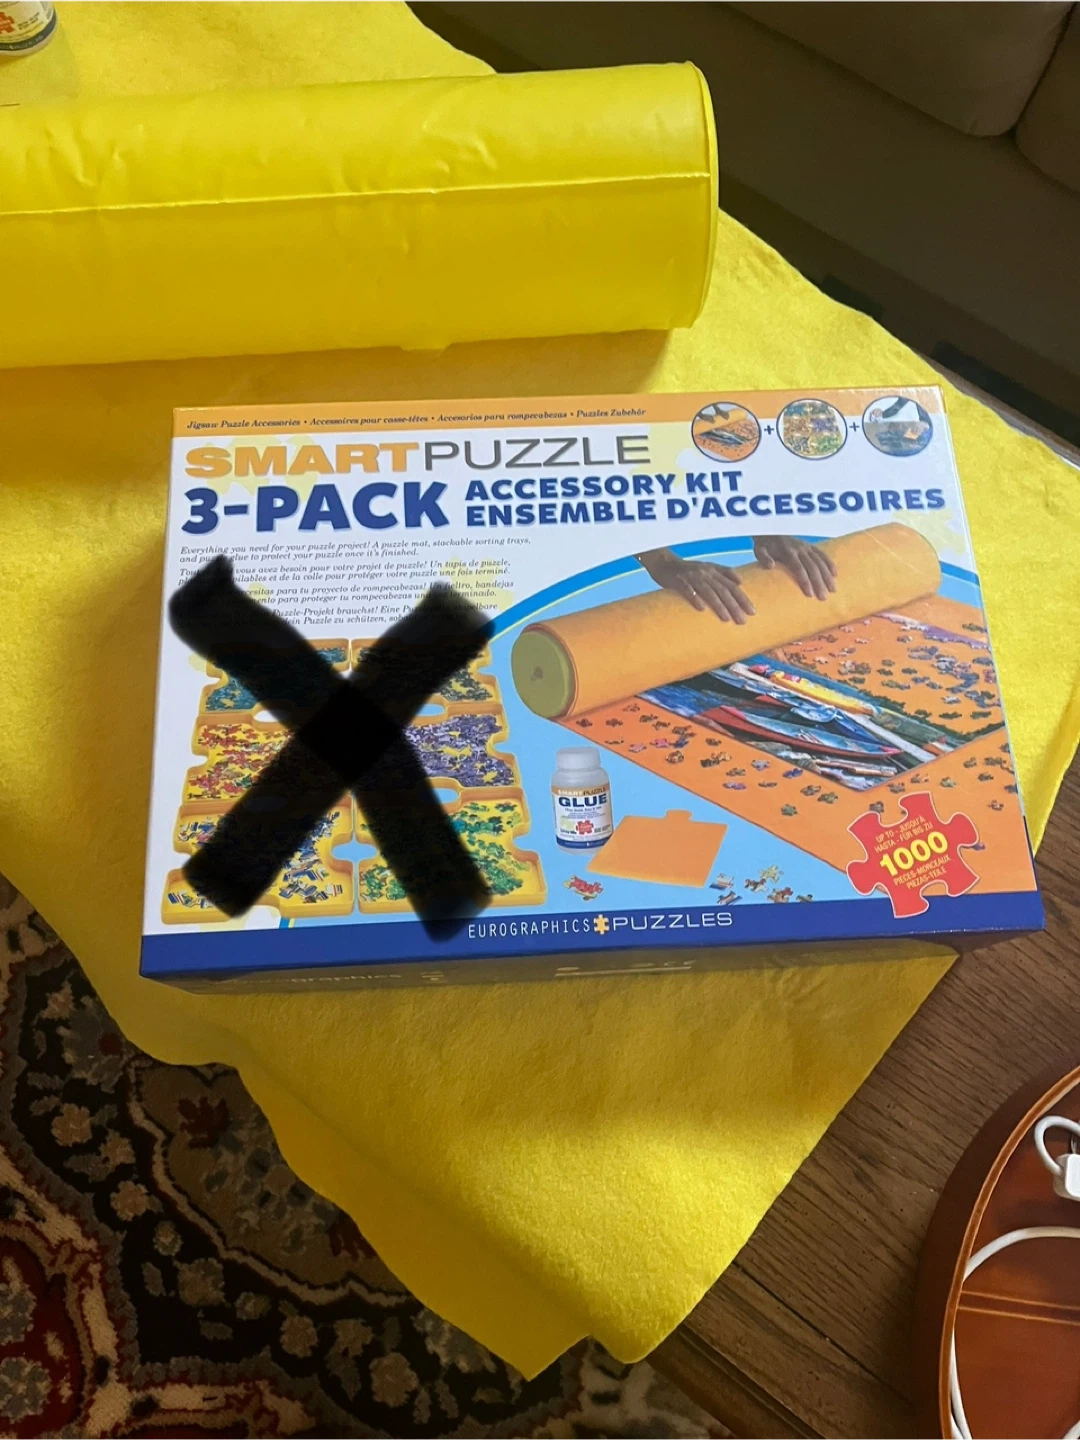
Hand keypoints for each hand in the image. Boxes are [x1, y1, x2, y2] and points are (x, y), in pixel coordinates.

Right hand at [638, 549, 754, 623]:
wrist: (663, 563)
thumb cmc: (686, 570)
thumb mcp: (706, 568)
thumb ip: (723, 572)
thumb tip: (740, 582)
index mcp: (713, 571)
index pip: (732, 586)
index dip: (743, 598)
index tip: (752, 612)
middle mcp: (705, 573)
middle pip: (723, 590)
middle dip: (734, 606)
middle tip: (742, 621)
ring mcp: (691, 577)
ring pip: (708, 591)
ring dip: (718, 605)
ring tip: (726, 619)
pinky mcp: (678, 581)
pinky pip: (687, 590)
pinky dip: (695, 598)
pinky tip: (701, 609)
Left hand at [753, 536, 836, 599]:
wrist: (769, 530)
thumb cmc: (763, 545)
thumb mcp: (759, 550)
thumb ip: (764, 558)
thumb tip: (771, 566)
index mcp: (788, 551)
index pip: (799, 568)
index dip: (805, 581)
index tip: (810, 594)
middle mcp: (800, 549)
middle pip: (812, 567)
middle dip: (819, 583)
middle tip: (823, 598)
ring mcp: (806, 547)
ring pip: (820, 562)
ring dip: (827, 576)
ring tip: (833, 590)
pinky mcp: (810, 546)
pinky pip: (822, 554)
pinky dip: (830, 564)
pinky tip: (835, 575)